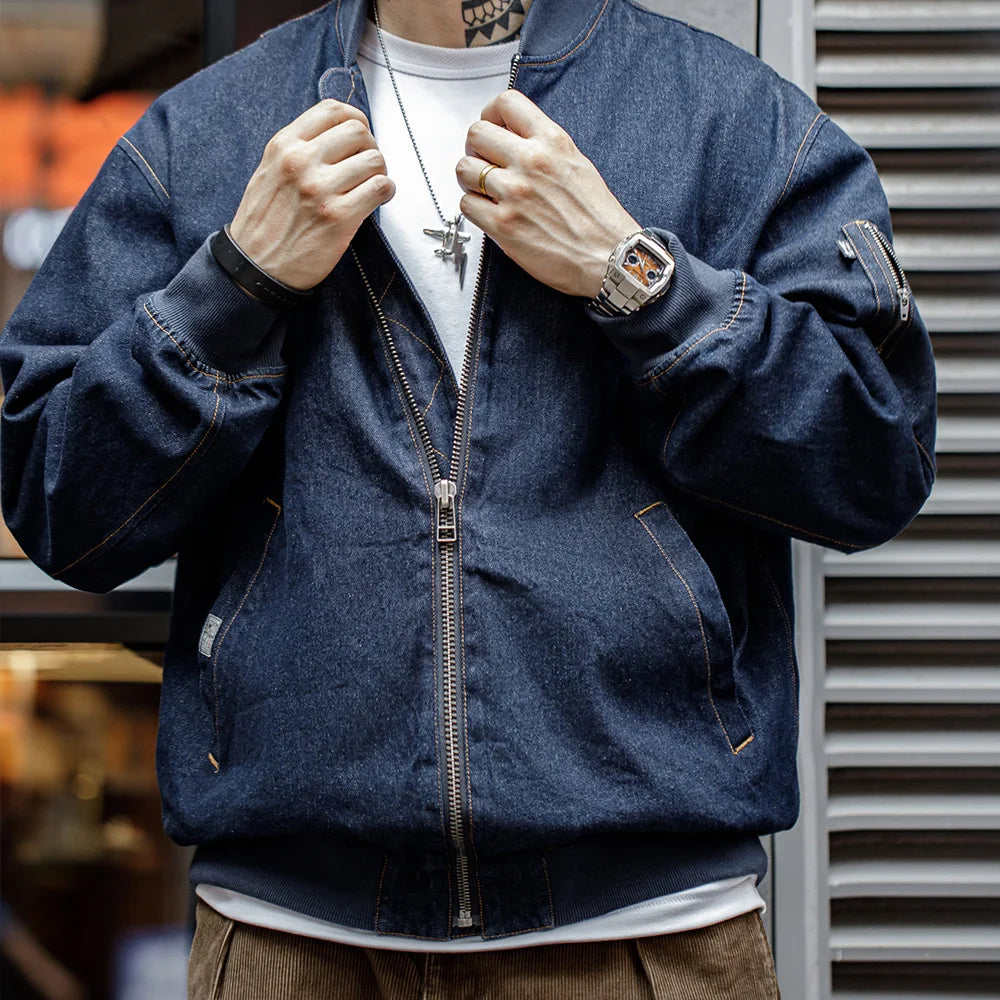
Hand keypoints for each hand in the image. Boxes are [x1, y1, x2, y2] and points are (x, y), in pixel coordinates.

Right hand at [230, 99, 395, 290]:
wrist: (255, 266)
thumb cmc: (264, 222)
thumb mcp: (270, 171)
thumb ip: (299, 150)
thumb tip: (339, 136)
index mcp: (284, 146)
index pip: (332, 110)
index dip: (355, 120)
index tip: (359, 137)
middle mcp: (301, 162)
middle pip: (358, 131)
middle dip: (370, 146)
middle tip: (367, 166)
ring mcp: (320, 189)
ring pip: (374, 159)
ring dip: (380, 172)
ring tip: (371, 186)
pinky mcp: (338, 217)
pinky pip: (380, 188)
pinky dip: (386, 191)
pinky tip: (376, 199)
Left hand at [456, 91, 638, 298]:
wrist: (609, 257)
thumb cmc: (597, 218)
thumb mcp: (577, 163)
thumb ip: (544, 146)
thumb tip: (514, 140)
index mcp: (552, 141)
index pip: (506, 103)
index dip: (491, 115)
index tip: (494, 129)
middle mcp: (531, 161)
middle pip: (477, 133)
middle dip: (476, 149)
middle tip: (485, 163)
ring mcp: (514, 193)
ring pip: (464, 170)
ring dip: (470, 180)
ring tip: (487, 192)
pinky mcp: (503, 225)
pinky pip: (467, 204)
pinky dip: (474, 208)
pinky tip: (491, 214)